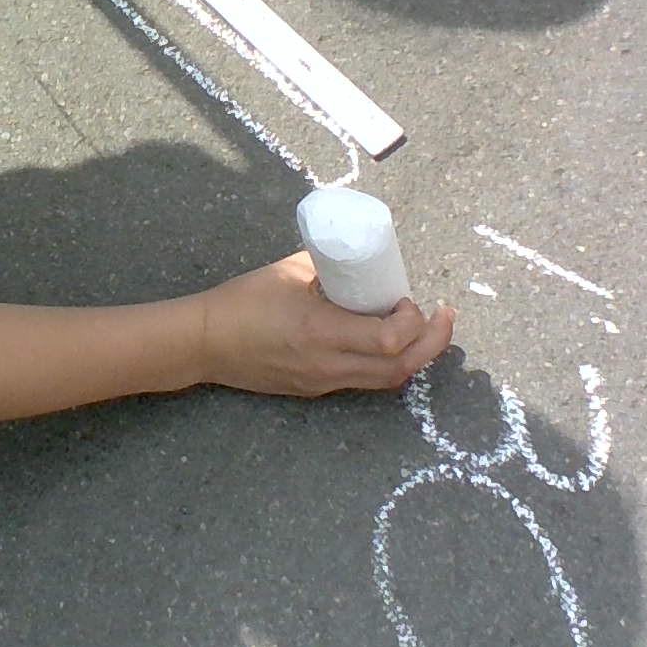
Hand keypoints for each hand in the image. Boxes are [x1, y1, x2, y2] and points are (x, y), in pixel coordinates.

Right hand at [195, 252, 454, 396]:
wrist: (204, 342)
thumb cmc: (242, 301)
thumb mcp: (289, 271)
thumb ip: (328, 265)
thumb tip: (360, 257)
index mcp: (321, 332)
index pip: (390, 340)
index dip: (413, 321)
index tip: (409, 297)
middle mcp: (328, 365)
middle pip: (400, 368)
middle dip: (433, 343)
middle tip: (443, 316)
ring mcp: (322, 382)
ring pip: (386, 380)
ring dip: (413, 356)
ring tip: (423, 329)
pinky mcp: (315, 390)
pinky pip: (364, 381)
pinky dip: (386, 362)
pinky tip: (387, 341)